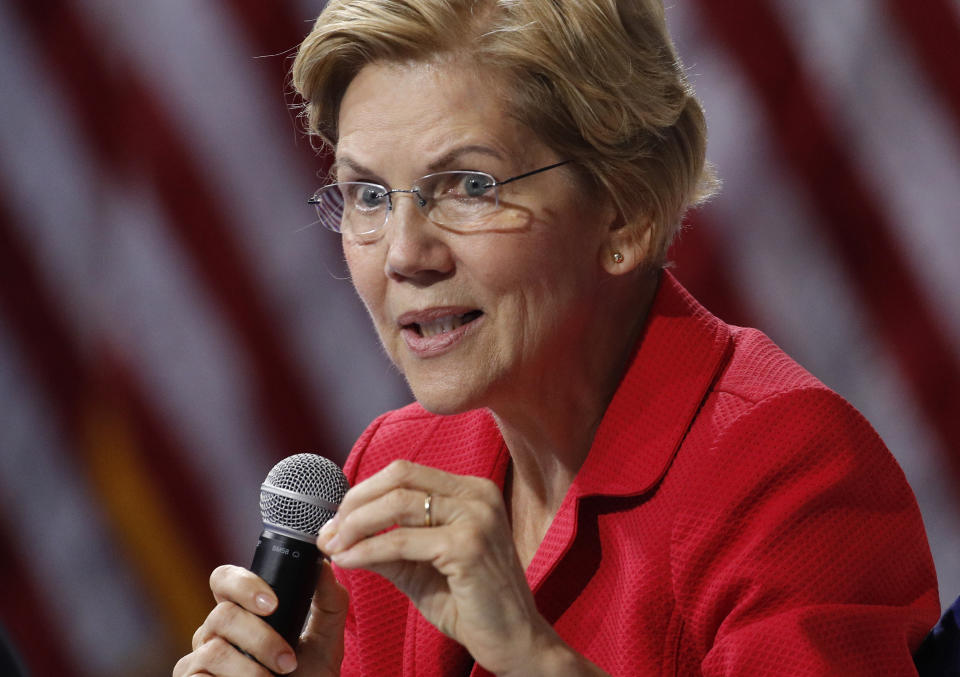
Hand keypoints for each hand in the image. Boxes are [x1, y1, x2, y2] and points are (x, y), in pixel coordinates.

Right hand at [173, 560, 346, 676]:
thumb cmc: (309, 676)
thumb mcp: (326, 638)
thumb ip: (329, 600)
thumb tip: (324, 564)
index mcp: (241, 611)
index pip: (225, 579)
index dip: (242, 583)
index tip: (273, 603)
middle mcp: (213, 631)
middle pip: (223, 614)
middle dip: (261, 638)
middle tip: (288, 661)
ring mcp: (198, 659)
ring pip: (214, 650)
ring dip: (251, 669)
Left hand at [316, 459, 558, 675]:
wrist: (514, 641)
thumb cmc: (471, 603)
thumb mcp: (419, 567)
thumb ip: (386, 545)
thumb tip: (337, 534)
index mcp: (470, 492)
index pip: (405, 472)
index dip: (364, 491)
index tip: (336, 519)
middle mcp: (477, 495)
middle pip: (399, 477)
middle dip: (355, 503)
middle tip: (330, 532)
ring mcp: (476, 517)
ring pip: (397, 503)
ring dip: (356, 525)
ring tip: (334, 547)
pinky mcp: (468, 546)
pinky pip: (402, 541)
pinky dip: (368, 550)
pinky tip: (349, 561)